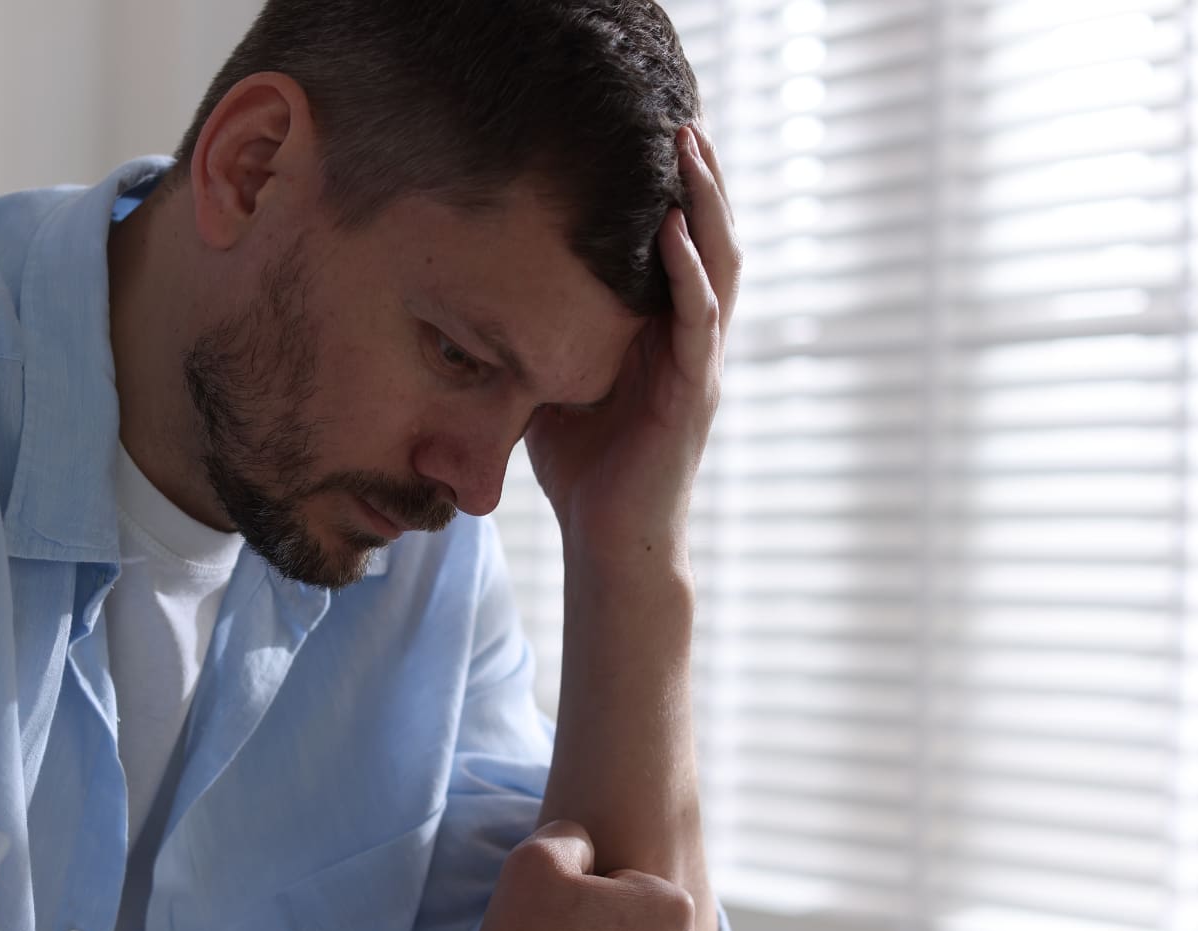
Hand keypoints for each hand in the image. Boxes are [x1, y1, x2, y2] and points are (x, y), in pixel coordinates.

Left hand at [524, 125, 738, 565]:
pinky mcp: (693, 396)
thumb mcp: (551, 384)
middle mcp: (691, 342)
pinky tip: (671, 232)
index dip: (678, 194)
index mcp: (662, 335)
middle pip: (711, 242)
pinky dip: (688, 275)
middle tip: (683, 119)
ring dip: (704, 206)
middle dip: (700, 180)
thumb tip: (479, 294)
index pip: (681, 249)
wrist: (611, 544)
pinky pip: (697, 324)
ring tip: (688, 149)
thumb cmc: (583, 471)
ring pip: (718, 269)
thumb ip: (539, 338)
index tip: (659, 137)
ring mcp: (699, 366)